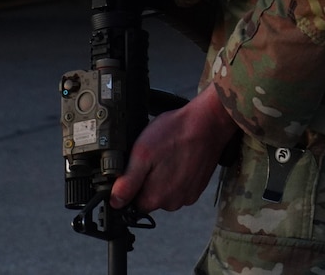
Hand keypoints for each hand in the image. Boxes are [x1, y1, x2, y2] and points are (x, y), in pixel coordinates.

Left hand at [109, 85, 240, 213]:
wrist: (209, 122)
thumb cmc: (176, 133)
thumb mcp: (142, 153)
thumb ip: (127, 181)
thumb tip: (115, 202)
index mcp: (156, 197)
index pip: (132, 203)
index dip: (131, 184)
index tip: (139, 166)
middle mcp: (174, 203)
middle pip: (150, 198)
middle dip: (148, 180)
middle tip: (154, 157)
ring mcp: (188, 196)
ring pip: (165, 192)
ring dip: (163, 177)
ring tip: (168, 155)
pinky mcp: (198, 188)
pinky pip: (180, 187)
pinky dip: (177, 175)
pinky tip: (179, 158)